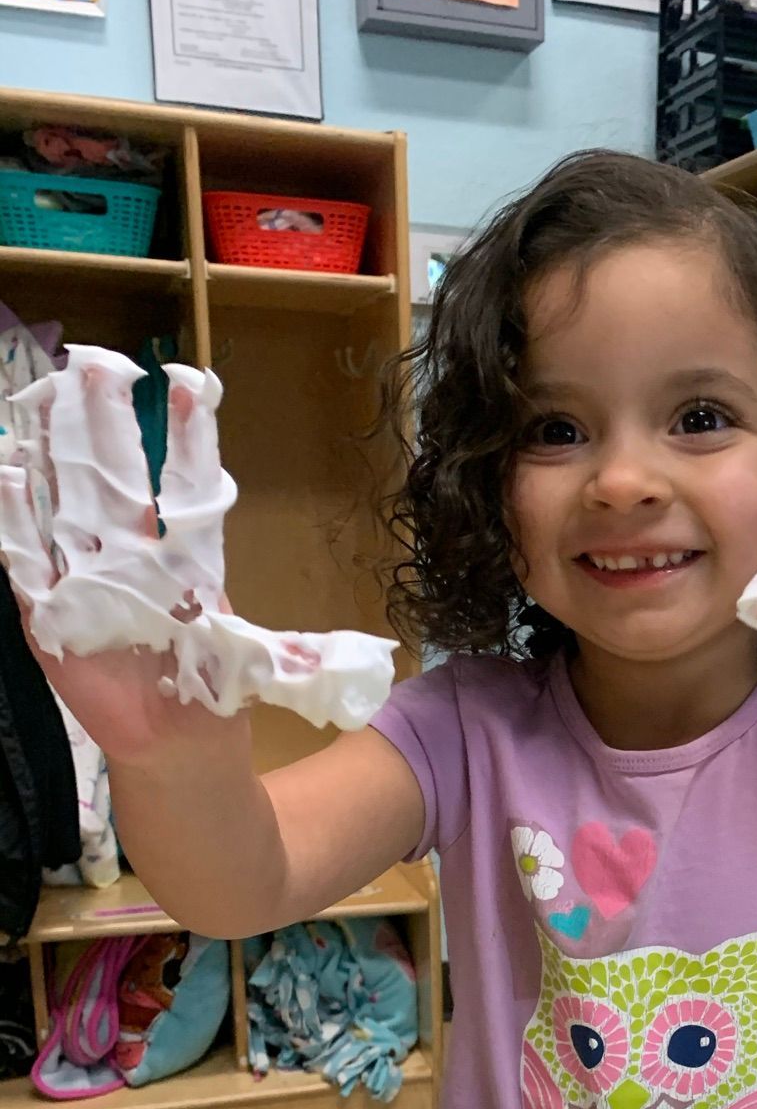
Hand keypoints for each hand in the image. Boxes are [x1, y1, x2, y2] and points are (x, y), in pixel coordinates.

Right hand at [0, 346, 394, 741]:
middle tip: (96, 364)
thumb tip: (369, 661)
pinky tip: (7, 476)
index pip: (188, 483)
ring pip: (65, 503)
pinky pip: (26, 561)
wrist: (178, 744)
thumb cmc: (216, 691)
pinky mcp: (49, 614)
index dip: (188, 436)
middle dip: (105, 423)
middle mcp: (133, 555)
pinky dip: (13, 522)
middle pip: (116, 477)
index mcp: (188, 557)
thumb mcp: (263, 670)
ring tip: (38, 397)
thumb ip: (298, 662)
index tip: (190, 380)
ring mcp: (87, 578)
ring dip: (52, 454)